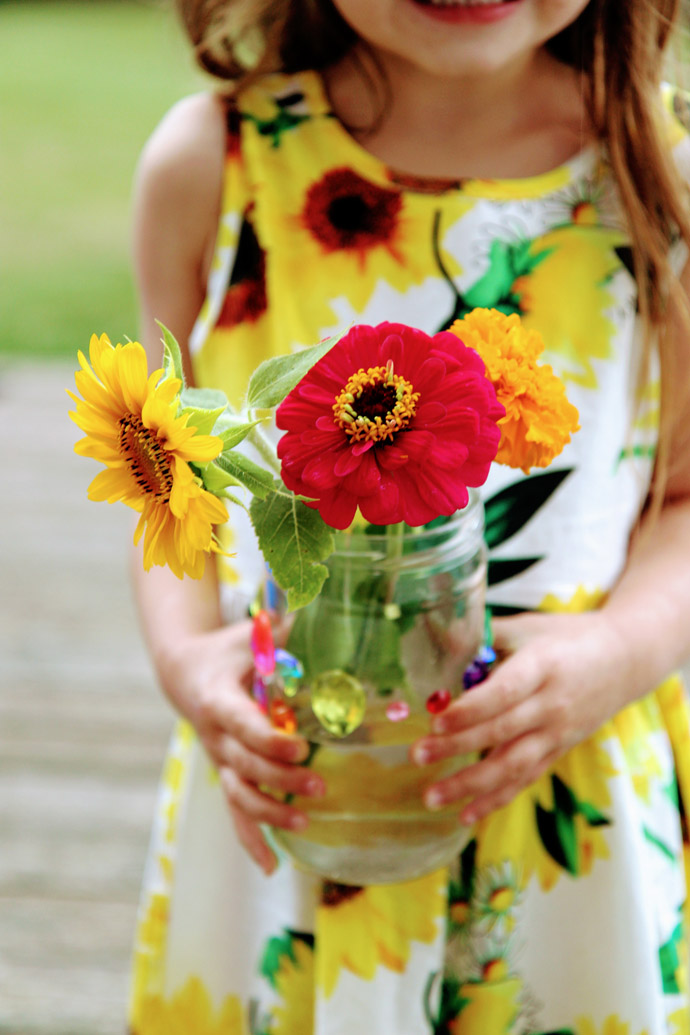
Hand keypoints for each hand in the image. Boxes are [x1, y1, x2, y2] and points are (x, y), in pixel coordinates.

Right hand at [159, 620, 324, 873]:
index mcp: (220, 700)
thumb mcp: (251, 634)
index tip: (299, 745)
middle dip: (281, 779)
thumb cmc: (228, 649)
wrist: (186, 671)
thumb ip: (284, 628)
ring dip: (269, 813)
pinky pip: (235, 812)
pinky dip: (251, 840)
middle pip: (245, 766)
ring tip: (305, 821)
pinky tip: (271, 867)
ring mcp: (219, 760)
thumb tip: (324, 612)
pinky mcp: (226, 775)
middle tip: (319, 785)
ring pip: (238, 795)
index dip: (269, 740)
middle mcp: (216, 736)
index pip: (243, 726)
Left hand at [412, 610, 634, 823]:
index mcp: (542, 667)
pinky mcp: (558, 752)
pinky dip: (495, 800)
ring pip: (512, 766)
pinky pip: (525, 779)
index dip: (471, 710)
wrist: (625, 660)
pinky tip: (465, 815)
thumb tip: (438, 637)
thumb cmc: (568, 637)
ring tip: (431, 796)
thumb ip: (486, 634)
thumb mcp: (529, 626)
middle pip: (501, 732)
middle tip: (417, 755)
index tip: (437, 721)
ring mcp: (557, 733)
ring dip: (470, 785)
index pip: (505, 693)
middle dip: (456, 747)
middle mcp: (551, 705)